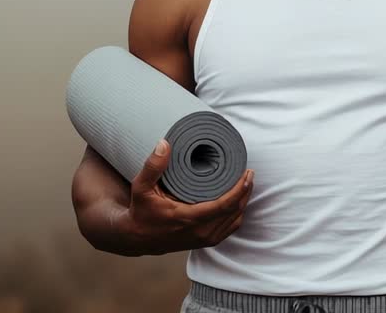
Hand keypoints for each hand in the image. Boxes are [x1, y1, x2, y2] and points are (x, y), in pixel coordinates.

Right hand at [118, 139, 252, 254]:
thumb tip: (165, 143)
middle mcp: (200, 232)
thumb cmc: (141, 211)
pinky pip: (230, 228)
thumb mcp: (141, 187)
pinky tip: (238, 200)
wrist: (138, 238)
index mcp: (189, 218)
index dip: (240, 189)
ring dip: (243, 201)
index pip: (224, 205)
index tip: (246, 173)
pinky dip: (237, 213)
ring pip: (235, 220)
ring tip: (245, 183)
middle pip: (234, 211)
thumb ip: (152, 166)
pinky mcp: (205, 242)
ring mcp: (204, 239)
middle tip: (248, 172)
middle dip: (245, 191)